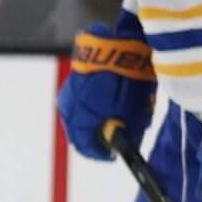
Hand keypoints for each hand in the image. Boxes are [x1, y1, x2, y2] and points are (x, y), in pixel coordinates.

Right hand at [57, 17, 155, 160]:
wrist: (120, 46)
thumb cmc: (127, 83)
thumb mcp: (133, 113)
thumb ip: (127, 134)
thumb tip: (123, 145)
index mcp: (80, 120)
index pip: (85, 145)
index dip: (101, 153)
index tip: (113, 155)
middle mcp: (68, 108)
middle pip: (80, 132)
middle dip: (98, 136)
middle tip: (117, 137)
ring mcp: (69, 93)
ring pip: (81, 116)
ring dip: (95, 120)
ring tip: (117, 117)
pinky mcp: (74, 79)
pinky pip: (82, 101)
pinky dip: (94, 105)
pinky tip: (110, 100)